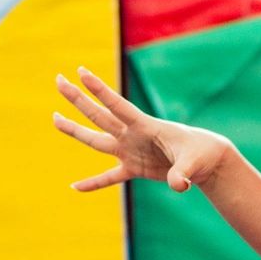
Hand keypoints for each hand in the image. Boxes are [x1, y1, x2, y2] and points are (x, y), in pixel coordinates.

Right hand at [53, 67, 230, 192]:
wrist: (206, 161)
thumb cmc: (202, 153)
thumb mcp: (194, 162)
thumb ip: (183, 173)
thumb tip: (178, 186)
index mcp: (145, 126)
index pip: (117, 105)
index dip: (99, 89)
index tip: (80, 72)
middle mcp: (132, 135)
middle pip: (98, 116)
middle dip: (77, 98)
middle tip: (58, 80)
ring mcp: (130, 151)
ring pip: (95, 139)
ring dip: (74, 129)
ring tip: (54, 118)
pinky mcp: (133, 168)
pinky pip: (108, 177)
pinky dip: (93, 183)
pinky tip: (75, 187)